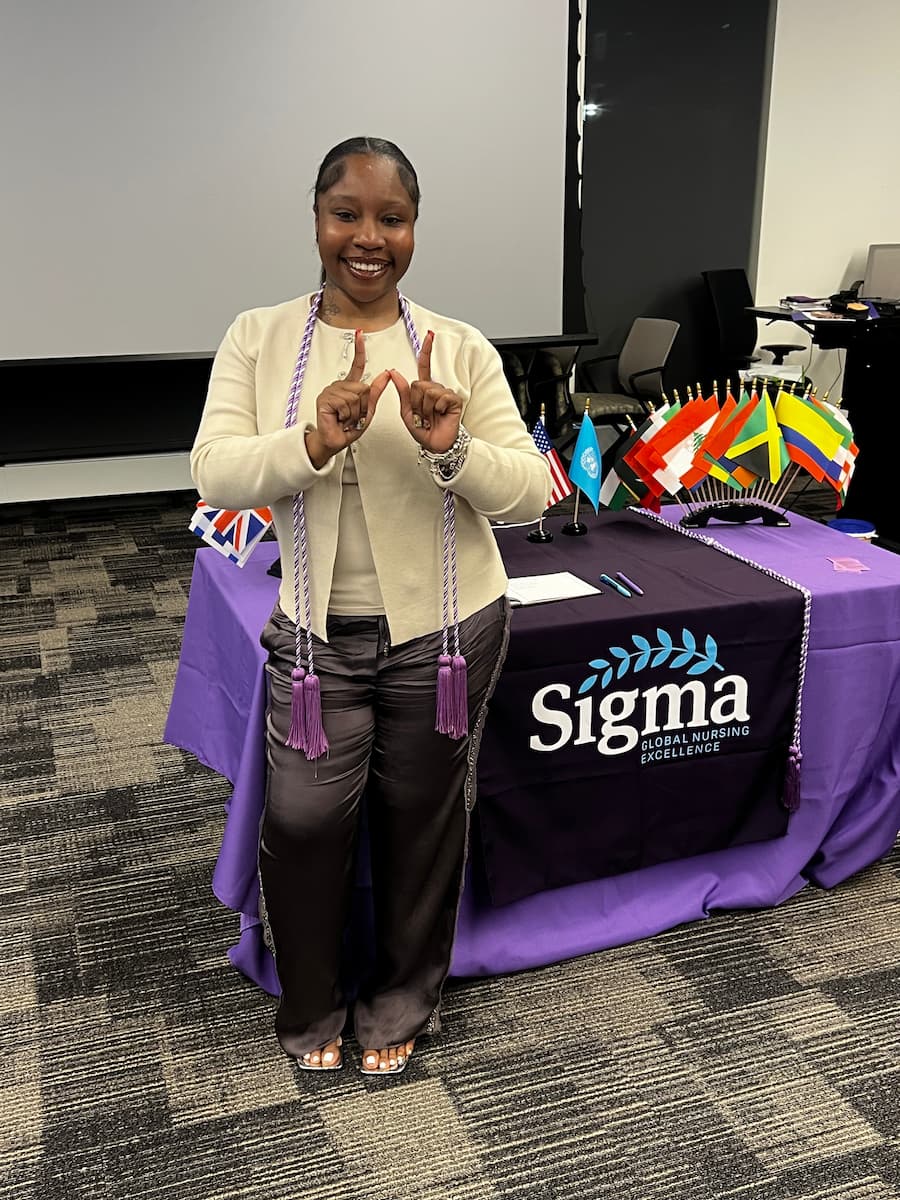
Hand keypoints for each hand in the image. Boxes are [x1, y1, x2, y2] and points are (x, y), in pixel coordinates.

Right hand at [305, 330, 390, 467]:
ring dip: (355, 413)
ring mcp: (330, 391)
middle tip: (353, 416)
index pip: (357, 365)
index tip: (360, 334)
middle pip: (363, 388)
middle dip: (363, 406)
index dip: (359, 349)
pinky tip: (339, 418)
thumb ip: (376, 392)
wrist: (334, 442)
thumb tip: (387, 374)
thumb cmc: (348, 428)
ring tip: (346, 418)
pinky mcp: (325, 399)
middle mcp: (339, 386)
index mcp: (350, 387)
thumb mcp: (368, 410)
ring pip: (356, 396)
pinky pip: (345, 402)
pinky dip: (346, 415)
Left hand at [390, 331, 462, 453]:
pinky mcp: (454, 399)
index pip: (424, 366)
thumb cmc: (423, 431)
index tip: (429, 335)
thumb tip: (393, 372)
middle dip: (416, 402)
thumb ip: (402, 392)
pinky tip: (441, 415)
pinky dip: (437, 409)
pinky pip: (440, 397)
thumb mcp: (407, 412)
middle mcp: (435, 389)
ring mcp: (446, 394)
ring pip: (428, 391)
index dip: (426, 350)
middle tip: (422, 415)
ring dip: (425, 408)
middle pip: (418, 384)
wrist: (436, 445)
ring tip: (430, 417)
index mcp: (424, 389)